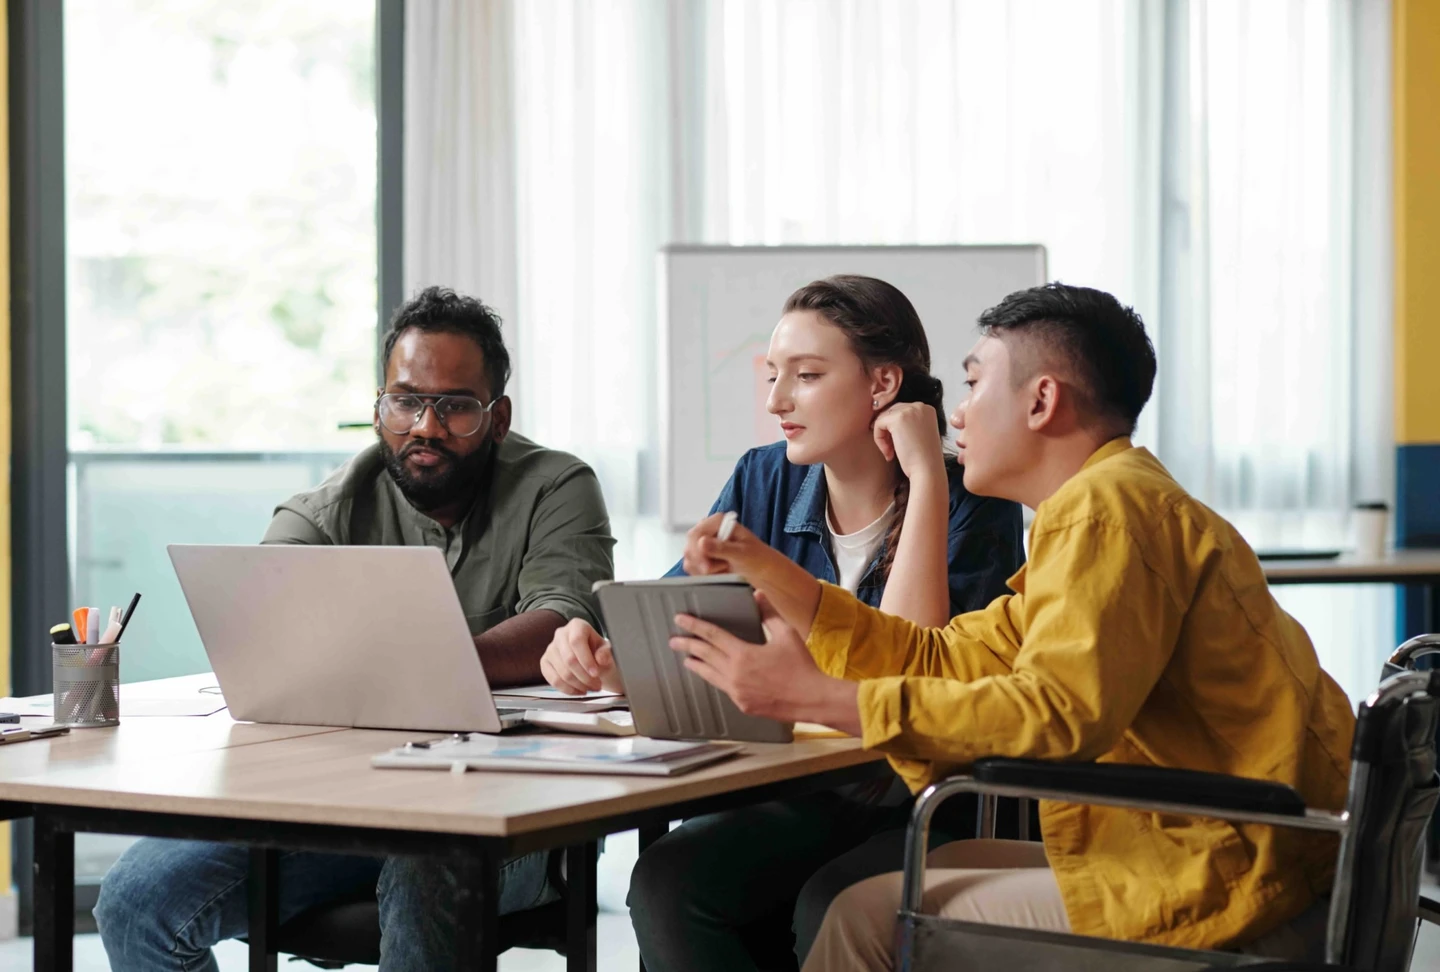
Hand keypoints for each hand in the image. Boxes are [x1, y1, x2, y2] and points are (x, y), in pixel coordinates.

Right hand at [539, 618, 625, 694]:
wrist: (591, 661)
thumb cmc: (599, 653)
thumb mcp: (607, 651)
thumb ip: (606, 653)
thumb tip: (601, 659)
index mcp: (577, 625)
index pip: (577, 641)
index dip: (586, 660)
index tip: (596, 674)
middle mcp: (561, 634)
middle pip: (569, 659)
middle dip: (584, 677)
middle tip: (597, 686)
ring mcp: (550, 648)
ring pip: (562, 672)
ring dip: (578, 685)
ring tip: (590, 688)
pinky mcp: (545, 662)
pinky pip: (553, 680)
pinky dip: (567, 689)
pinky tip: (578, 691)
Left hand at [669, 592, 852, 724]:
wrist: (811, 699)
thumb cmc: (800, 665)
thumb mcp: (786, 634)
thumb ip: (769, 613)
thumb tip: (758, 594)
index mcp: (742, 654)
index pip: (711, 636)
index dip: (694, 626)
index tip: (680, 619)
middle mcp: (734, 674)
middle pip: (704, 656)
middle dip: (687, 646)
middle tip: (674, 640)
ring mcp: (737, 692)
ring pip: (709, 675)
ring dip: (696, 665)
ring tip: (687, 659)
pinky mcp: (743, 704)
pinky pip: (723, 688)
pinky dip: (714, 679)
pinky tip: (713, 676)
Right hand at [681, 513, 784, 579]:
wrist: (763, 570)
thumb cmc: (758, 558)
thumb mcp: (743, 553)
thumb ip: (722, 548)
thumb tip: (702, 543)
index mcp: (718, 521)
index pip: (696, 534)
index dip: (697, 551)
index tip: (707, 567)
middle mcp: (708, 530)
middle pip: (690, 546)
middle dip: (701, 563)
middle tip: (716, 570)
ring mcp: (704, 543)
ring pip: (689, 558)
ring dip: (703, 569)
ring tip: (723, 568)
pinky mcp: (702, 556)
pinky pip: (692, 566)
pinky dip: (702, 573)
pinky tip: (718, 572)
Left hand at [872, 402, 944, 483]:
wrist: (927, 470)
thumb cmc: (922, 459)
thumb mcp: (917, 434)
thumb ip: (906, 423)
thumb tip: (881, 417)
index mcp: (927, 409)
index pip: (901, 410)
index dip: (894, 429)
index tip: (898, 445)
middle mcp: (920, 406)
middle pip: (891, 411)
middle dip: (887, 431)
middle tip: (892, 450)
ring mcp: (909, 410)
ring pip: (883, 417)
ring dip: (882, 436)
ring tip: (890, 452)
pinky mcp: (898, 418)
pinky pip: (878, 424)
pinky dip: (879, 439)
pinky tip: (889, 453)